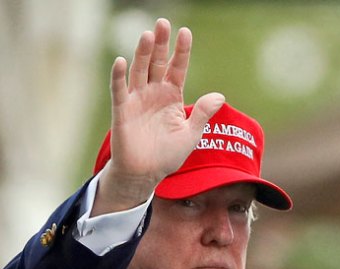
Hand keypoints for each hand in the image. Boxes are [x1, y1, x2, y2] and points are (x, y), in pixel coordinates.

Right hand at [93, 18, 224, 214]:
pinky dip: (119, 76)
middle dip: (161, 44)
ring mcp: (137, 100)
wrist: (145, 174)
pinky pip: (119, 90)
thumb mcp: (191, 135)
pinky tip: (121, 61)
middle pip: (158, 63)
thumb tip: (220, 95)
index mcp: (171, 96)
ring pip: (140, 71)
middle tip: (163, 23)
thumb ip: (202, 114)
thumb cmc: (167, 156)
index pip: (177, 68)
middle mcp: (153, 93)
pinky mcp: (122, 110)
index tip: (185, 32)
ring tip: (148, 35)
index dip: (181, 51)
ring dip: (143, 53)